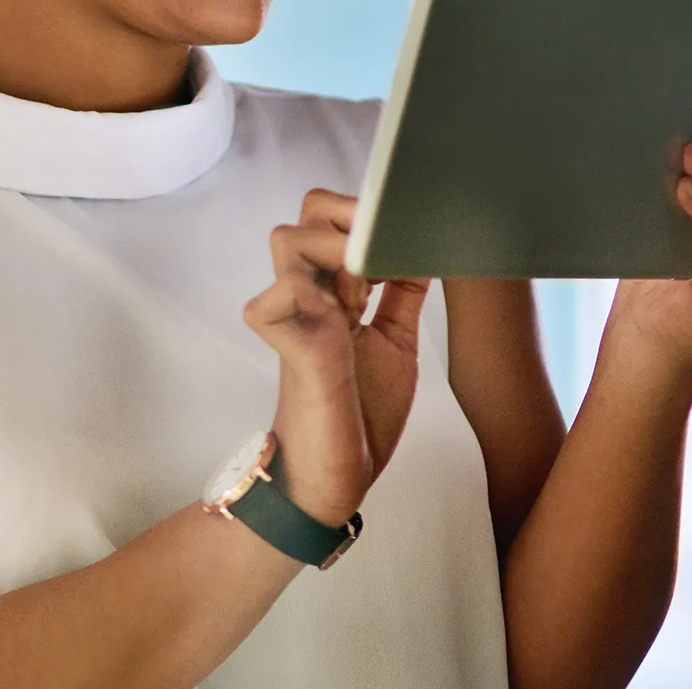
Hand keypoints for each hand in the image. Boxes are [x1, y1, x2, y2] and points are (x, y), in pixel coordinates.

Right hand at [243, 189, 430, 526]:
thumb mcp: (393, 342)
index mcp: (334, 291)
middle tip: (382, 252)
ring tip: (365, 282)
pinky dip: (303, 294)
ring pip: (286, 241)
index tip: (402, 239)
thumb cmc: (359, 413)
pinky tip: (342, 313)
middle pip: (306, 215)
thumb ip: (400, 295)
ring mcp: (294, 319)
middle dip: (348, 217)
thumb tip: (422, 250)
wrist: (336, 477)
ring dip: (330, 247)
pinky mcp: (288, 350)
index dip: (365, 215)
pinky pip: (269, 303)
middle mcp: (310, 296)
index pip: (331, 219)